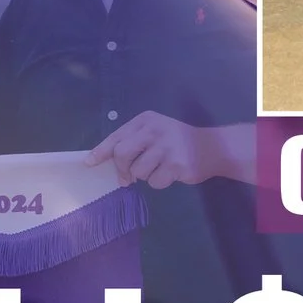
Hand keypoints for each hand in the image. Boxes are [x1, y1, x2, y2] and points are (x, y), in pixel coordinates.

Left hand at [88, 111, 213, 186]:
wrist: (212, 147)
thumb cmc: (176, 141)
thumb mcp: (153, 134)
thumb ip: (131, 143)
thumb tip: (102, 163)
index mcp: (147, 120)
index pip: (117, 137)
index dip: (101, 152)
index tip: (89, 163)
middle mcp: (156, 130)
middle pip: (122, 154)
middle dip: (122, 169)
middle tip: (127, 177)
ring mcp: (167, 147)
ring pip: (138, 171)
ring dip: (145, 175)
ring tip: (160, 167)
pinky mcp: (177, 164)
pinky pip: (154, 182)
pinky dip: (160, 182)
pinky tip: (171, 172)